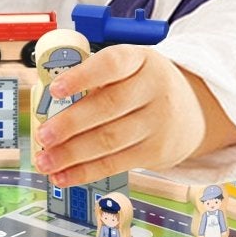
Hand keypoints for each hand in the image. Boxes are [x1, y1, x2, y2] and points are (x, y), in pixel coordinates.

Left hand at [33, 45, 233, 187]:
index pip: (112, 64)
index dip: (82, 77)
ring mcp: (158, 122)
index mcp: (141, 60)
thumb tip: (48, 109)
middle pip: (108, 107)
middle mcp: (154, 88)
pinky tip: (63, 175)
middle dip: (70, 124)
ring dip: (72, 154)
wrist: (192, 110)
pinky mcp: (156, 151)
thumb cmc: (143, 87)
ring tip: (45, 161)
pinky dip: (85, 172)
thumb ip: (95, 81)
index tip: (56, 90)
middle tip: (43, 136)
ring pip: (110, 140)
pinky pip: (115, 163)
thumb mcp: (129, 69)